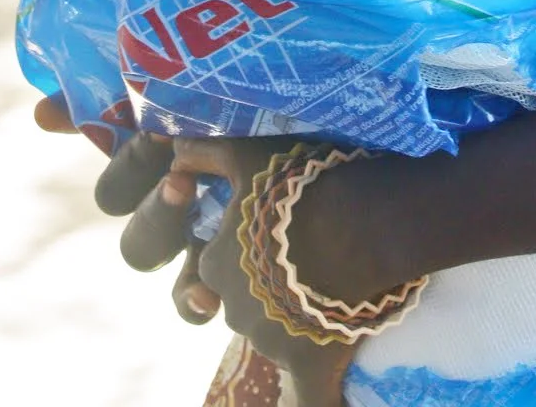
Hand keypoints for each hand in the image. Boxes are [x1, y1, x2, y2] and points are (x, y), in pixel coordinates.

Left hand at [120, 138, 351, 406]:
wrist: (361, 222)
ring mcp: (270, 340)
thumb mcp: (249, 155)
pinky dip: (314, 402)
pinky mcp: (309, 363)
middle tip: (307, 252)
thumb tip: (174, 152)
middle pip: (245, 300)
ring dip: (295, 317)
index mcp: (214, 261)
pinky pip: (306, 399)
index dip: (244, 246)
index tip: (276, 228)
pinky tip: (329, 405)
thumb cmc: (302, 185)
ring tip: (334, 280)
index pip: (215, 263)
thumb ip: (206, 153)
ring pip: (276, 335)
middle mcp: (233, 306)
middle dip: (268, 284)